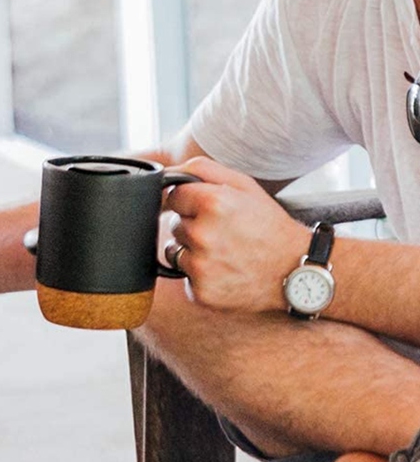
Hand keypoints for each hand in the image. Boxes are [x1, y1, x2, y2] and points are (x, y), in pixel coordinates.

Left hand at [164, 157, 309, 312]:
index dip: (190, 202)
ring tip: (225, 252)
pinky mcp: (200, 291)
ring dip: (192, 251)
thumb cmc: (269, 226)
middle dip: (194, 226)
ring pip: (174, 251)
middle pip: (174, 225)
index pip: (173, 196)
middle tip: (225, 233)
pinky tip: (224, 271)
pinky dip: (199, 274)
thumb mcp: (244, 184)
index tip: (209, 210)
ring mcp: (200, 266)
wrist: (295, 271)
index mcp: (212, 203)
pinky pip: (184, 276)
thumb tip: (166, 174)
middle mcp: (202, 235)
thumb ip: (201, 170)